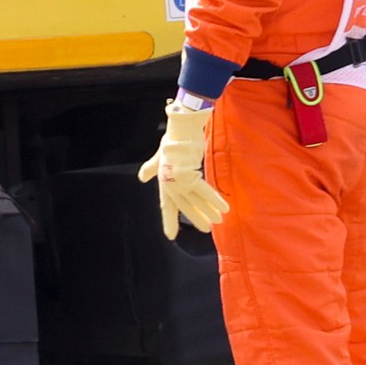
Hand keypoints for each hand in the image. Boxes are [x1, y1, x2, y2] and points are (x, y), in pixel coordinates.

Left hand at [137, 102, 228, 238]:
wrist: (179, 129)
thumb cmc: (171, 141)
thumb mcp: (160, 157)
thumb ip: (152, 168)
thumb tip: (142, 177)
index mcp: (163, 180)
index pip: (166, 204)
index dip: (168, 220)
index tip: (171, 235)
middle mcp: (169, 182)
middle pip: (182, 205)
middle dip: (195, 218)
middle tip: (205, 230)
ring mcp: (178, 179)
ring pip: (195, 200)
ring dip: (207, 211)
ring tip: (218, 222)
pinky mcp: (189, 174)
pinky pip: (203, 190)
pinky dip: (213, 200)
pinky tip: (224, 208)